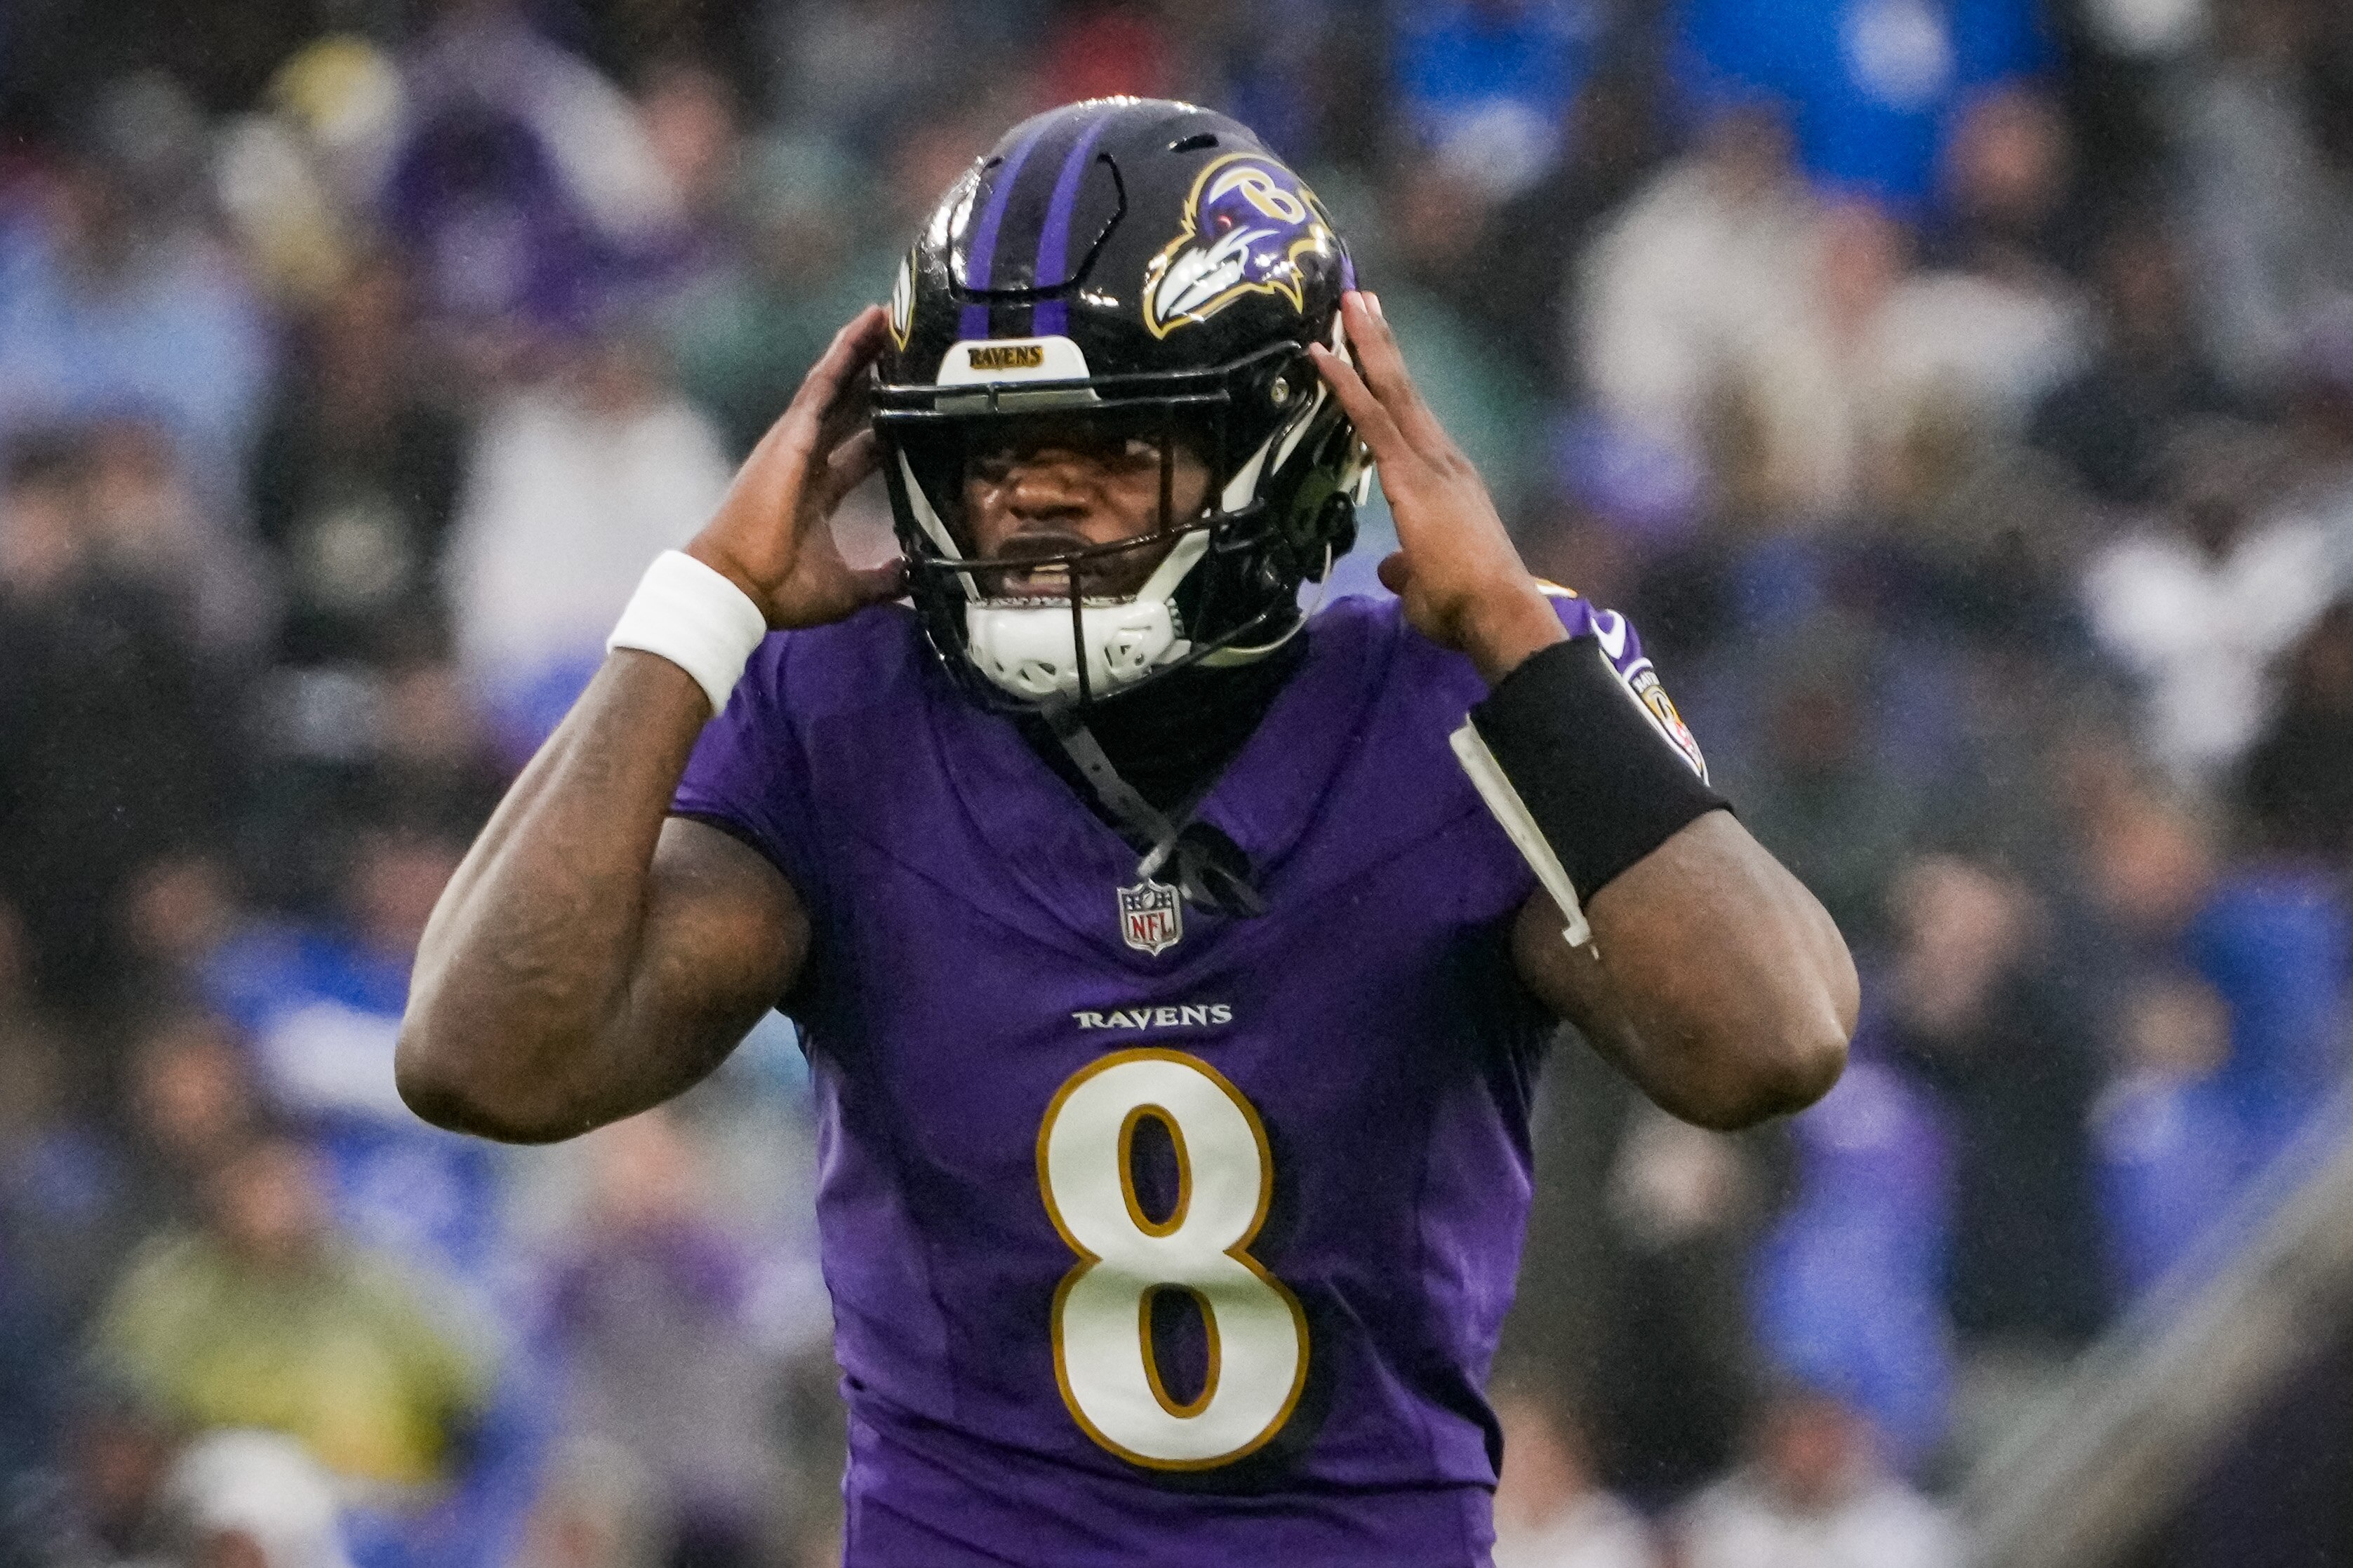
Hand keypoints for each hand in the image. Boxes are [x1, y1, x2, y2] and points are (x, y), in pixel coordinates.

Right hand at [687, 305, 903, 628]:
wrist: (737, 588)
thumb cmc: (778, 590)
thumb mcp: (848, 587)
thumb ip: (883, 577)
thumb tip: (915, 575)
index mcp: (818, 492)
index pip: (861, 449)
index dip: (887, 427)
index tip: (916, 409)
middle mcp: (807, 460)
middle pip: (851, 406)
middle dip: (876, 377)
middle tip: (906, 345)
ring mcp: (797, 443)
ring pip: (837, 384)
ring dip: (862, 351)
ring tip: (889, 318)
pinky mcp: (792, 434)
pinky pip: (824, 382)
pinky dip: (846, 353)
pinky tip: (868, 326)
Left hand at [1308, 291, 1562, 683]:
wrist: (1498, 614)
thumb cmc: (1468, 609)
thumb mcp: (1425, 584)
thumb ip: (1408, 568)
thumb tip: (1394, 568)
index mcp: (1448, 482)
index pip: (1412, 422)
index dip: (1390, 382)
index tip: (1375, 342)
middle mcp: (1444, 462)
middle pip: (1404, 390)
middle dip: (1380, 342)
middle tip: (1360, 298)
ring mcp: (1431, 465)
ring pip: (1391, 391)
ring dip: (1367, 345)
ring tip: (1350, 302)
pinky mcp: (1413, 477)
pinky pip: (1372, 420)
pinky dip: (1346, 384)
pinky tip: (1322, 356)